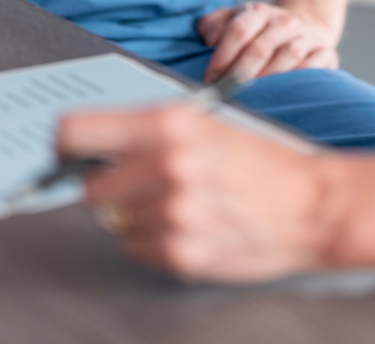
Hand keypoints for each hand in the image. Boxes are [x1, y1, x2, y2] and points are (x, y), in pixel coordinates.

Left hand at [58, 105, 330, 281]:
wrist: (310, 204)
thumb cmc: (257, 160)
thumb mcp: (204, 124)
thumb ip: (146, 132)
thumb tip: (80, 147)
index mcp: (170, 122)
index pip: (75, 133)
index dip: (64, 146)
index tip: (64, 153)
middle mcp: (167, 164)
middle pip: (88, 185)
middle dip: (107, 185)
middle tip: (139, 182)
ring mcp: (173, 213)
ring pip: (113, 220)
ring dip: (135, 214)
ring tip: (178, 203)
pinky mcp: (180, 253)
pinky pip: (135, 248)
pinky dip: (153, 240)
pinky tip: (188, 225)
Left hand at [196, 2, 339, 83]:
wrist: (304, 27)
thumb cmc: (261, 31)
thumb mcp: (236, 19)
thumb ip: (214, 24)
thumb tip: (208, 38)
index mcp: (259, 12)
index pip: (239, 30)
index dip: (222, 56)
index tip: (210, 78)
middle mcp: (284, 21)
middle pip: (260, 47)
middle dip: (240, 74)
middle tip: (227, 93)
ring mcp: (306, 37)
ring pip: (287, 56)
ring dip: (268, 79)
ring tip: (252, 97)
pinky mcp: (325, 53)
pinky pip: (312, 67)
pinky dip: (297, 80)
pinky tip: (283, 93)